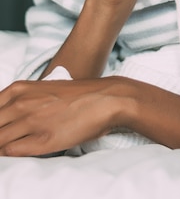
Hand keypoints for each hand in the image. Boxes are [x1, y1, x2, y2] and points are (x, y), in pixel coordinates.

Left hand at [0, 78, 121, 156]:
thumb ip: (20, 101)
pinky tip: (15, 153)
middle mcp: (22, 103)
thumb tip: (6, 116)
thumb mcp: (42, 90)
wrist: (105, 99)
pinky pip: (12, 152)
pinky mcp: (42, 140)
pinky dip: (8, 155)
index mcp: (20, 89)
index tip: (2, 127)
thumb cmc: (75, 96)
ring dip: (0, 146)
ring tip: (6, 147)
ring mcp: (31, 122)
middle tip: (4, 137)